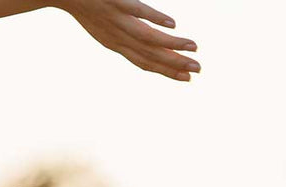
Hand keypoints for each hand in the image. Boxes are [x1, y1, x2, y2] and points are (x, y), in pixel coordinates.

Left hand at [54, 0, 198, 80]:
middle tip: (198, 70)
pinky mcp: (115, 2)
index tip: (187, 79)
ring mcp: (116, 20)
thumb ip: (127, 34)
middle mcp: (117, 36)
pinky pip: (138, 12)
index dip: (166, 72)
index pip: (144, 62)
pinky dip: (155, 19)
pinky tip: (172, 24)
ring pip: (147, 38)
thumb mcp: (105, 27)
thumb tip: (148, 39)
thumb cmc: (87, 6)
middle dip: (175, 64)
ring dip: (171, 45)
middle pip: (150, 55)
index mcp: (116, 43)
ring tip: (193, 48)